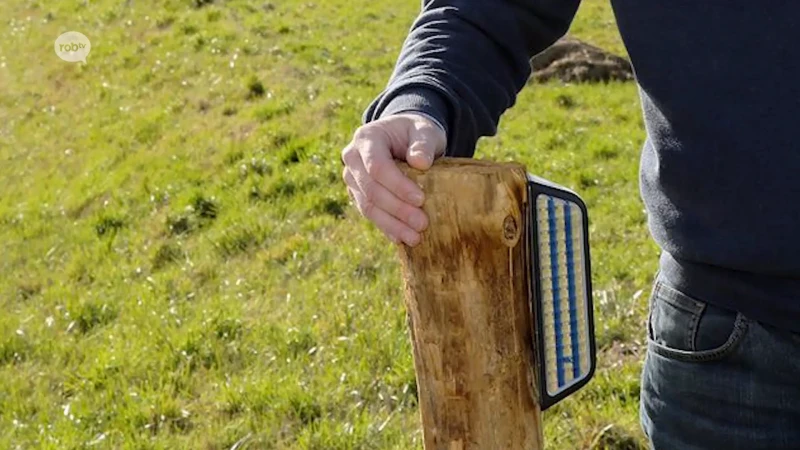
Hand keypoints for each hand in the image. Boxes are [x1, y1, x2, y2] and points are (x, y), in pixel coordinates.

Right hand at [342, 113, 446, 245]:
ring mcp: (352, 179)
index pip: (377, 166)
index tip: (420, 199)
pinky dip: (386, 227)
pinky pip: (370, 214)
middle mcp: (352, 159)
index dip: (397, 185)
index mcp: (366, 138)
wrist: (402, 138)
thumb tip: (420, 163)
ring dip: (391, 224)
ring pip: (367, 206)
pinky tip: (402, 239)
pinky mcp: (357, 195)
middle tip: (422, 223)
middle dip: (397, 209)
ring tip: (415, 237)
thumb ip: (423, 143)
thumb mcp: (424, 130)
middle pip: (371, 189)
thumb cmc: (415, 132)